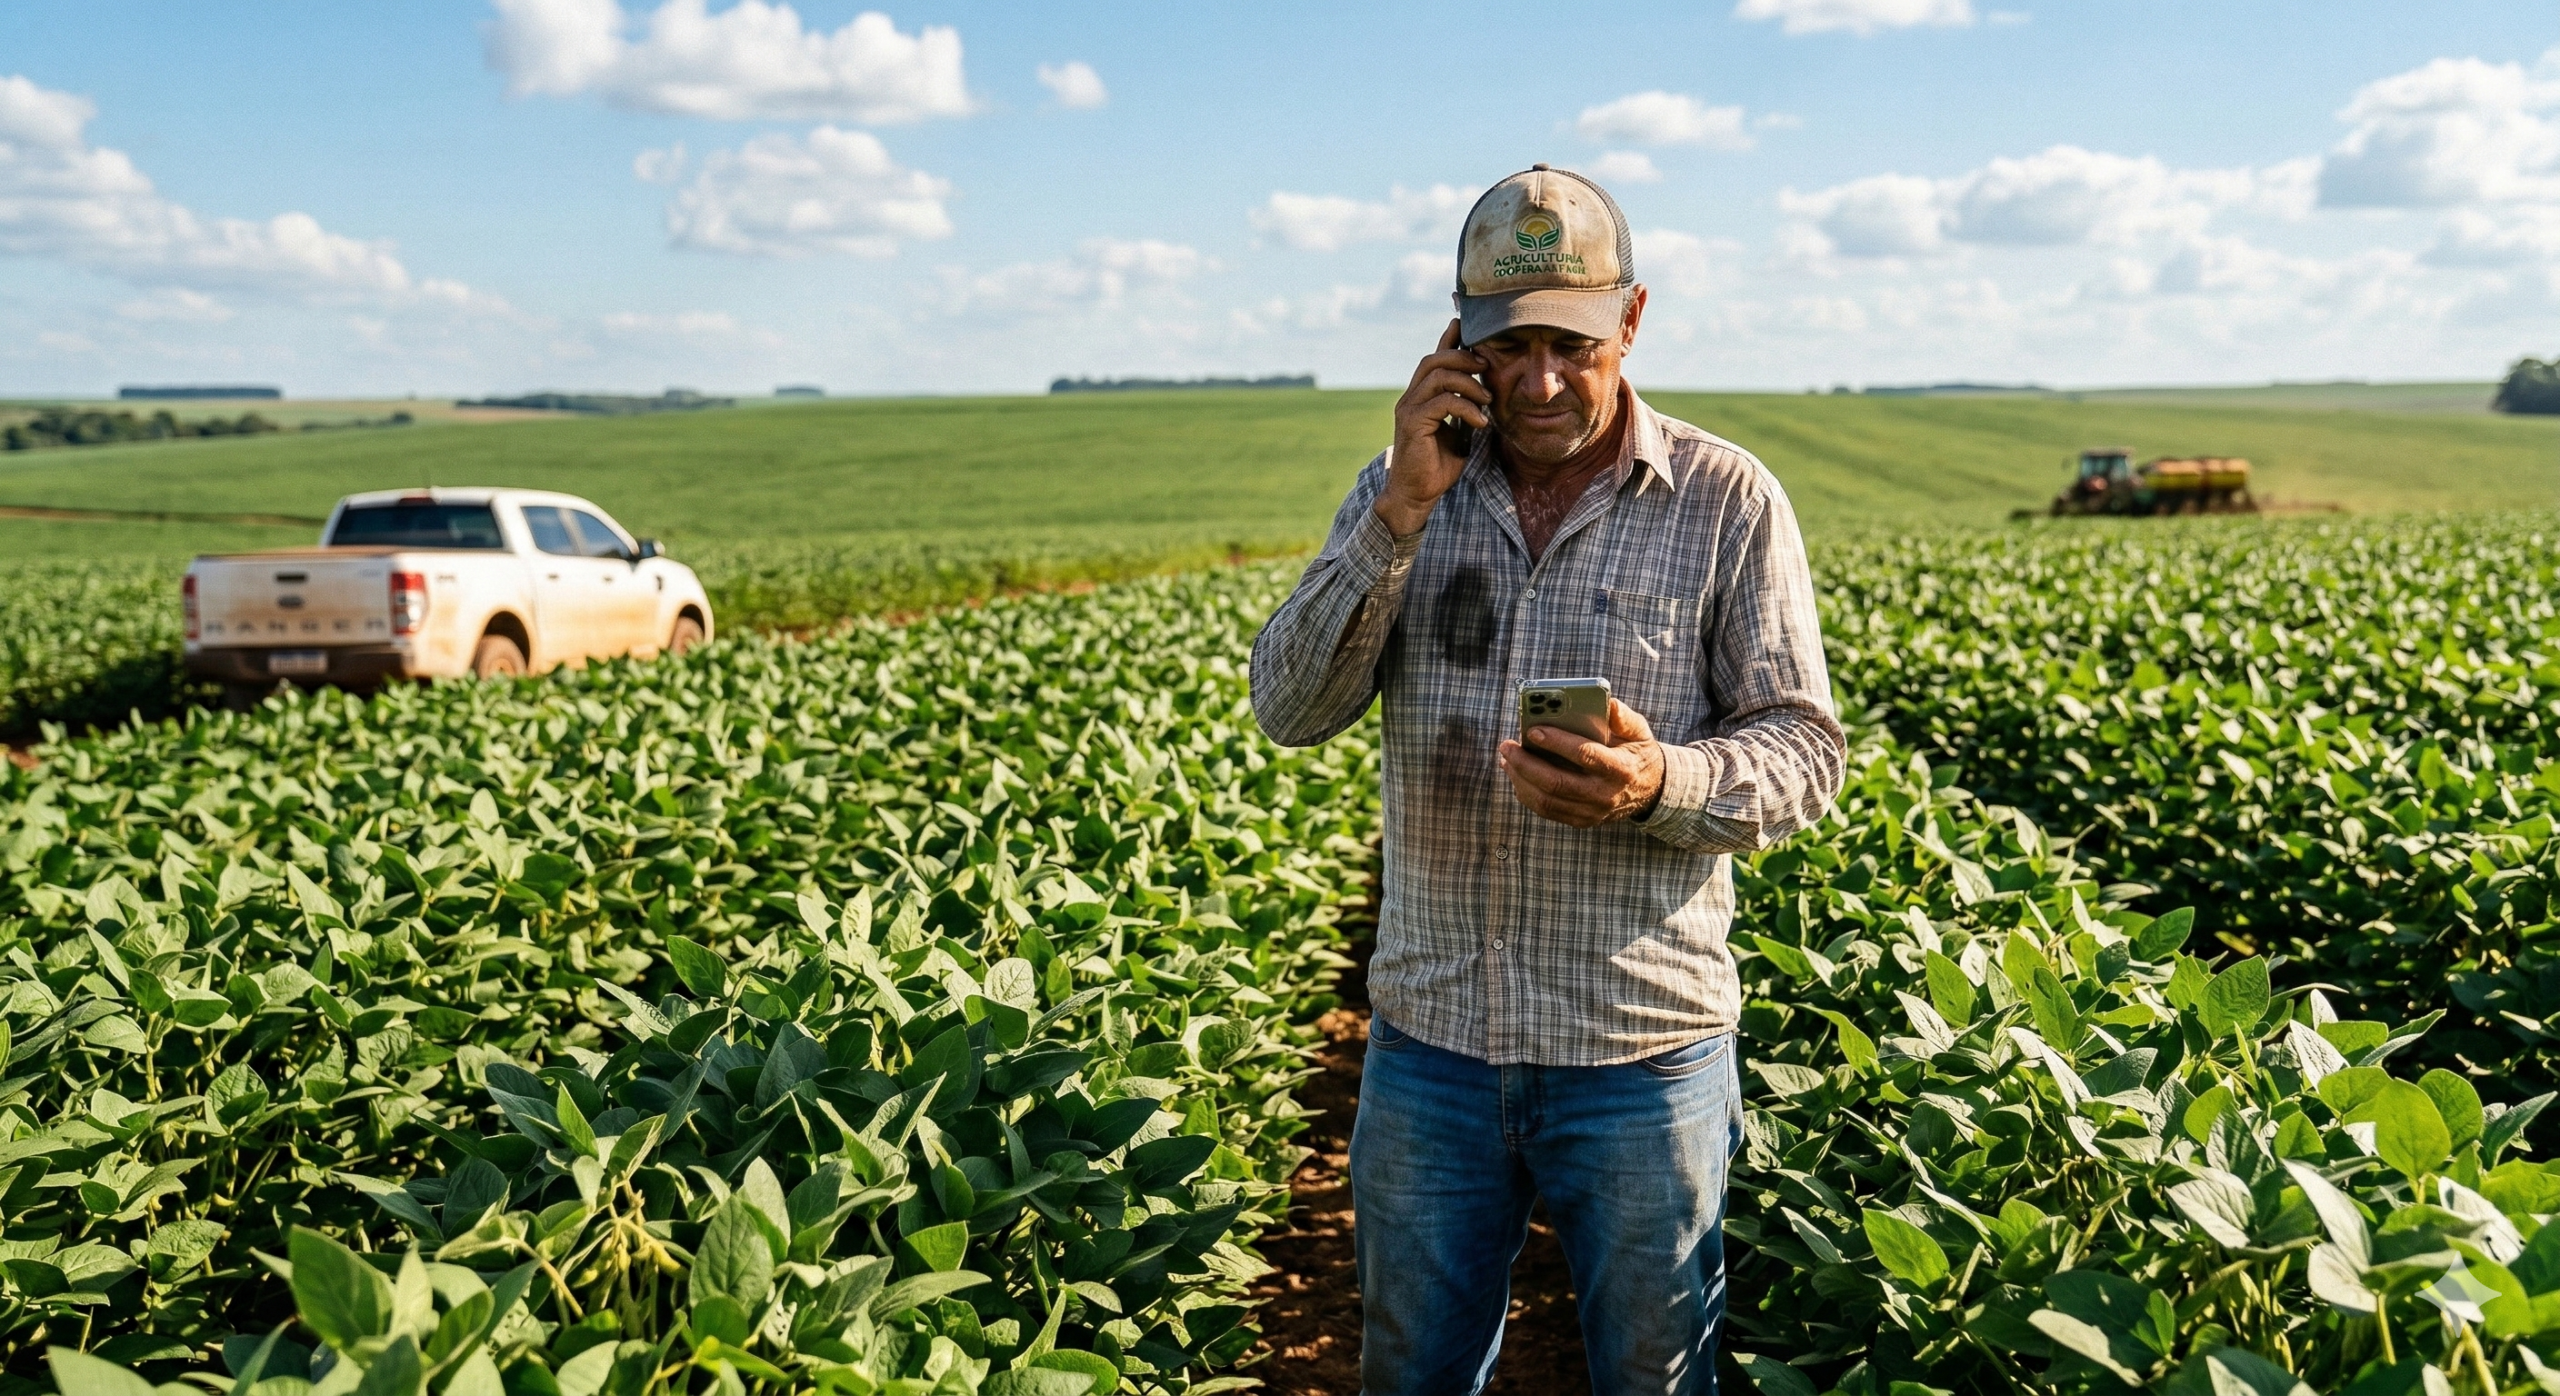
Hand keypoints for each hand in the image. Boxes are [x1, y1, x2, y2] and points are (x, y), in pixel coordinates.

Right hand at [1376, 319, 1488, 537]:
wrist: (1417, 494)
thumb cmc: (1437, 465)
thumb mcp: (1458, 432)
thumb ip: (1464, 410)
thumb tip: (1485, 394)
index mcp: (1421, 396)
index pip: (1434, 358)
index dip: (1450, 340)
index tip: (1470, 330)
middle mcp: (1410, 397)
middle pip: (1434, 359)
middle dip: (1464, 357)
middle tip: (1487, 368)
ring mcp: (1408, 409)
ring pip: (1438, 375)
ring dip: (1469, 384)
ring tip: (1487, 400)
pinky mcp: (1412, 423)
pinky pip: (1442, 402)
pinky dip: (1466, 408)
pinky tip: (1481, 422)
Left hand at [1497, 698, 1665, 827]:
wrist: (1651, 791)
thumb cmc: (1636, 753)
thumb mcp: (1639, 732)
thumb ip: (1623, 718)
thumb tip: (1609, 703)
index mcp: (1620, 768)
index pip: (1585, 755)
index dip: (1557, 742)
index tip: (1533, 730)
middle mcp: (1605, 794)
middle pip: (1557, 783)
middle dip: (1526, 763)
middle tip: (1507, 746)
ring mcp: (1592, 812)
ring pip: (1546, 801)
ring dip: (1520, 779)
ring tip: (1507, 758)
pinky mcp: (1582, 821)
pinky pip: (1547, 810)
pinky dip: (1526, 793)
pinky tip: (1517, 774)